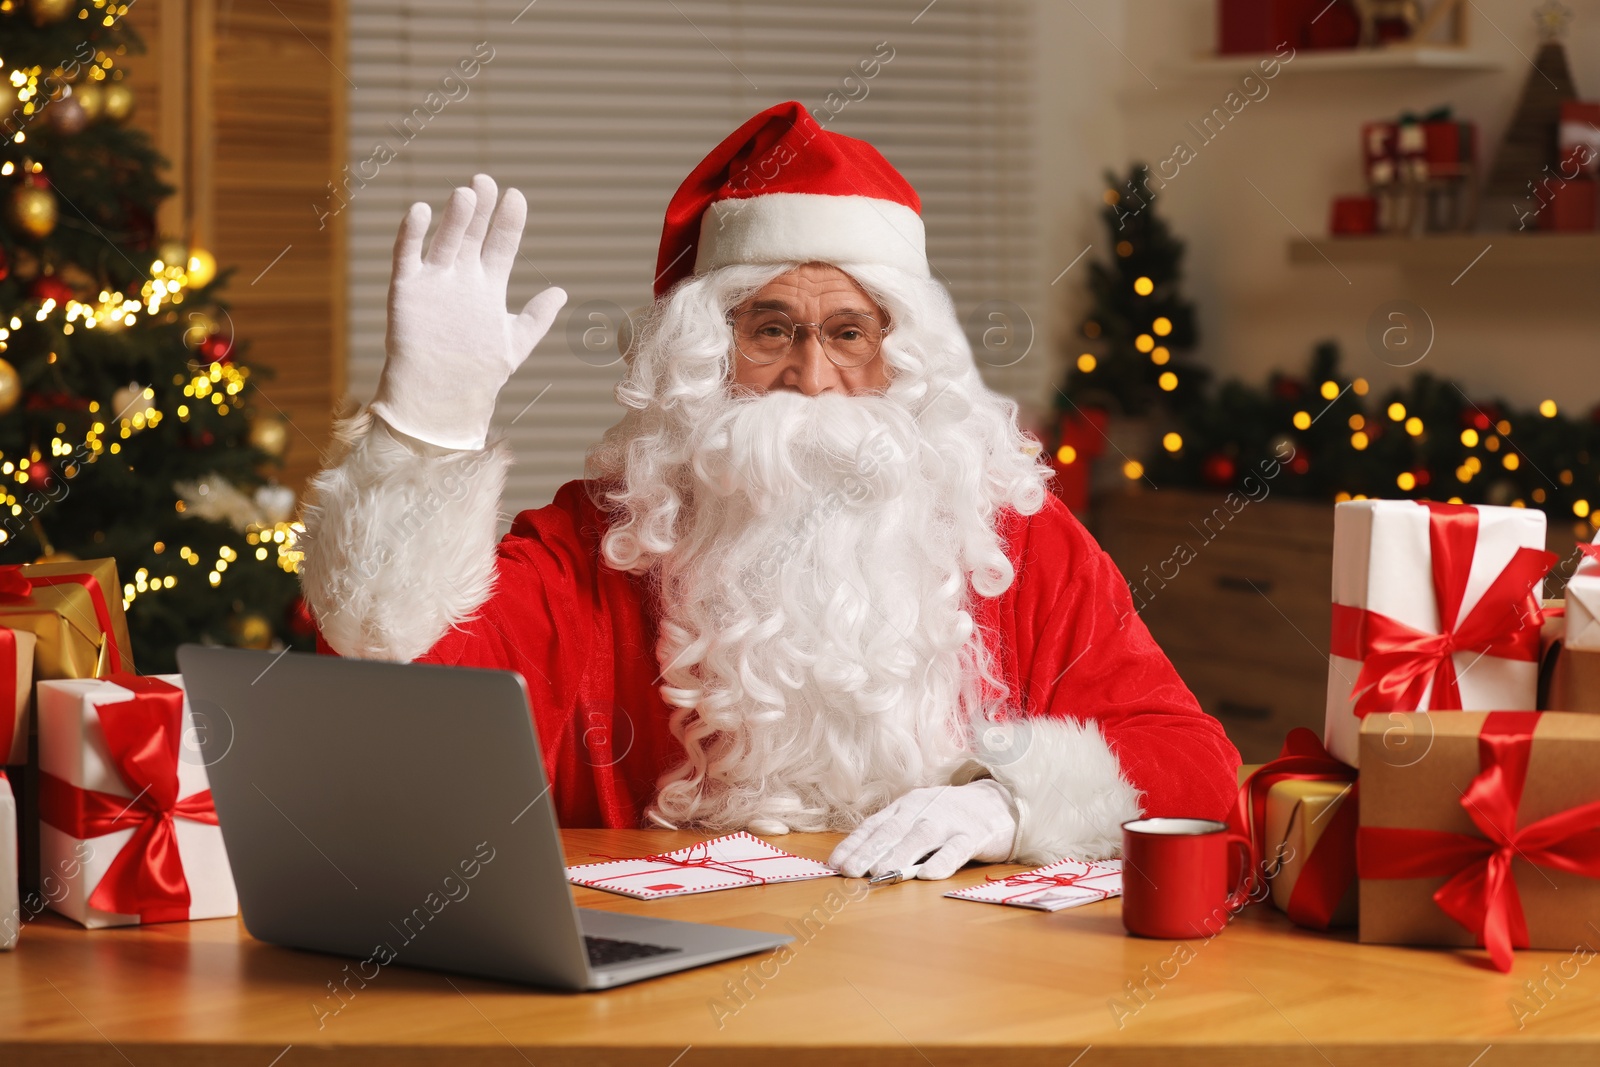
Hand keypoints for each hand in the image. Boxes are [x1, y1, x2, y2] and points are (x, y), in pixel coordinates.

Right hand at [371, 173, 566, 450]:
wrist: (441, 399)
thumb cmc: (479, 373)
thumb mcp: (515, 343)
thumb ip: (536, 317)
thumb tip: (561, 291)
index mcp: (488, 287)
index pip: (501, 245)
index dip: (508, 221)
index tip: (516, 196)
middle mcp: (461, 279)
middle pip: (472, 235)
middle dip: (480, 209)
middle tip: (486, 181)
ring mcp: (434, 282)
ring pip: (445, 241)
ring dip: (455, 218)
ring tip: (466, 194)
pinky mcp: (406, 290)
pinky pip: (407, 256)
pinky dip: (412, 234)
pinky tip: (422, 210)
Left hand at [827, 780, 1017, 880]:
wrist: (997, 801)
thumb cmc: (948, 815)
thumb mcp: (916, 817)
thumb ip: (892, 836)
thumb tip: (859, 861)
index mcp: (905, 807)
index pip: (874, 825)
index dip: (854, 844)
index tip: (836, 864)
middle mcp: (923, 811)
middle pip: (892, 831)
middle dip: (869, 851)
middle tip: (851, 872)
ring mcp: (949, 822)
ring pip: (921, 838)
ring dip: (900, 856)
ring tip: (881, 873)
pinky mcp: (974, 835)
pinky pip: (957, 849)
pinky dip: (942, 861)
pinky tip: (929, 875)